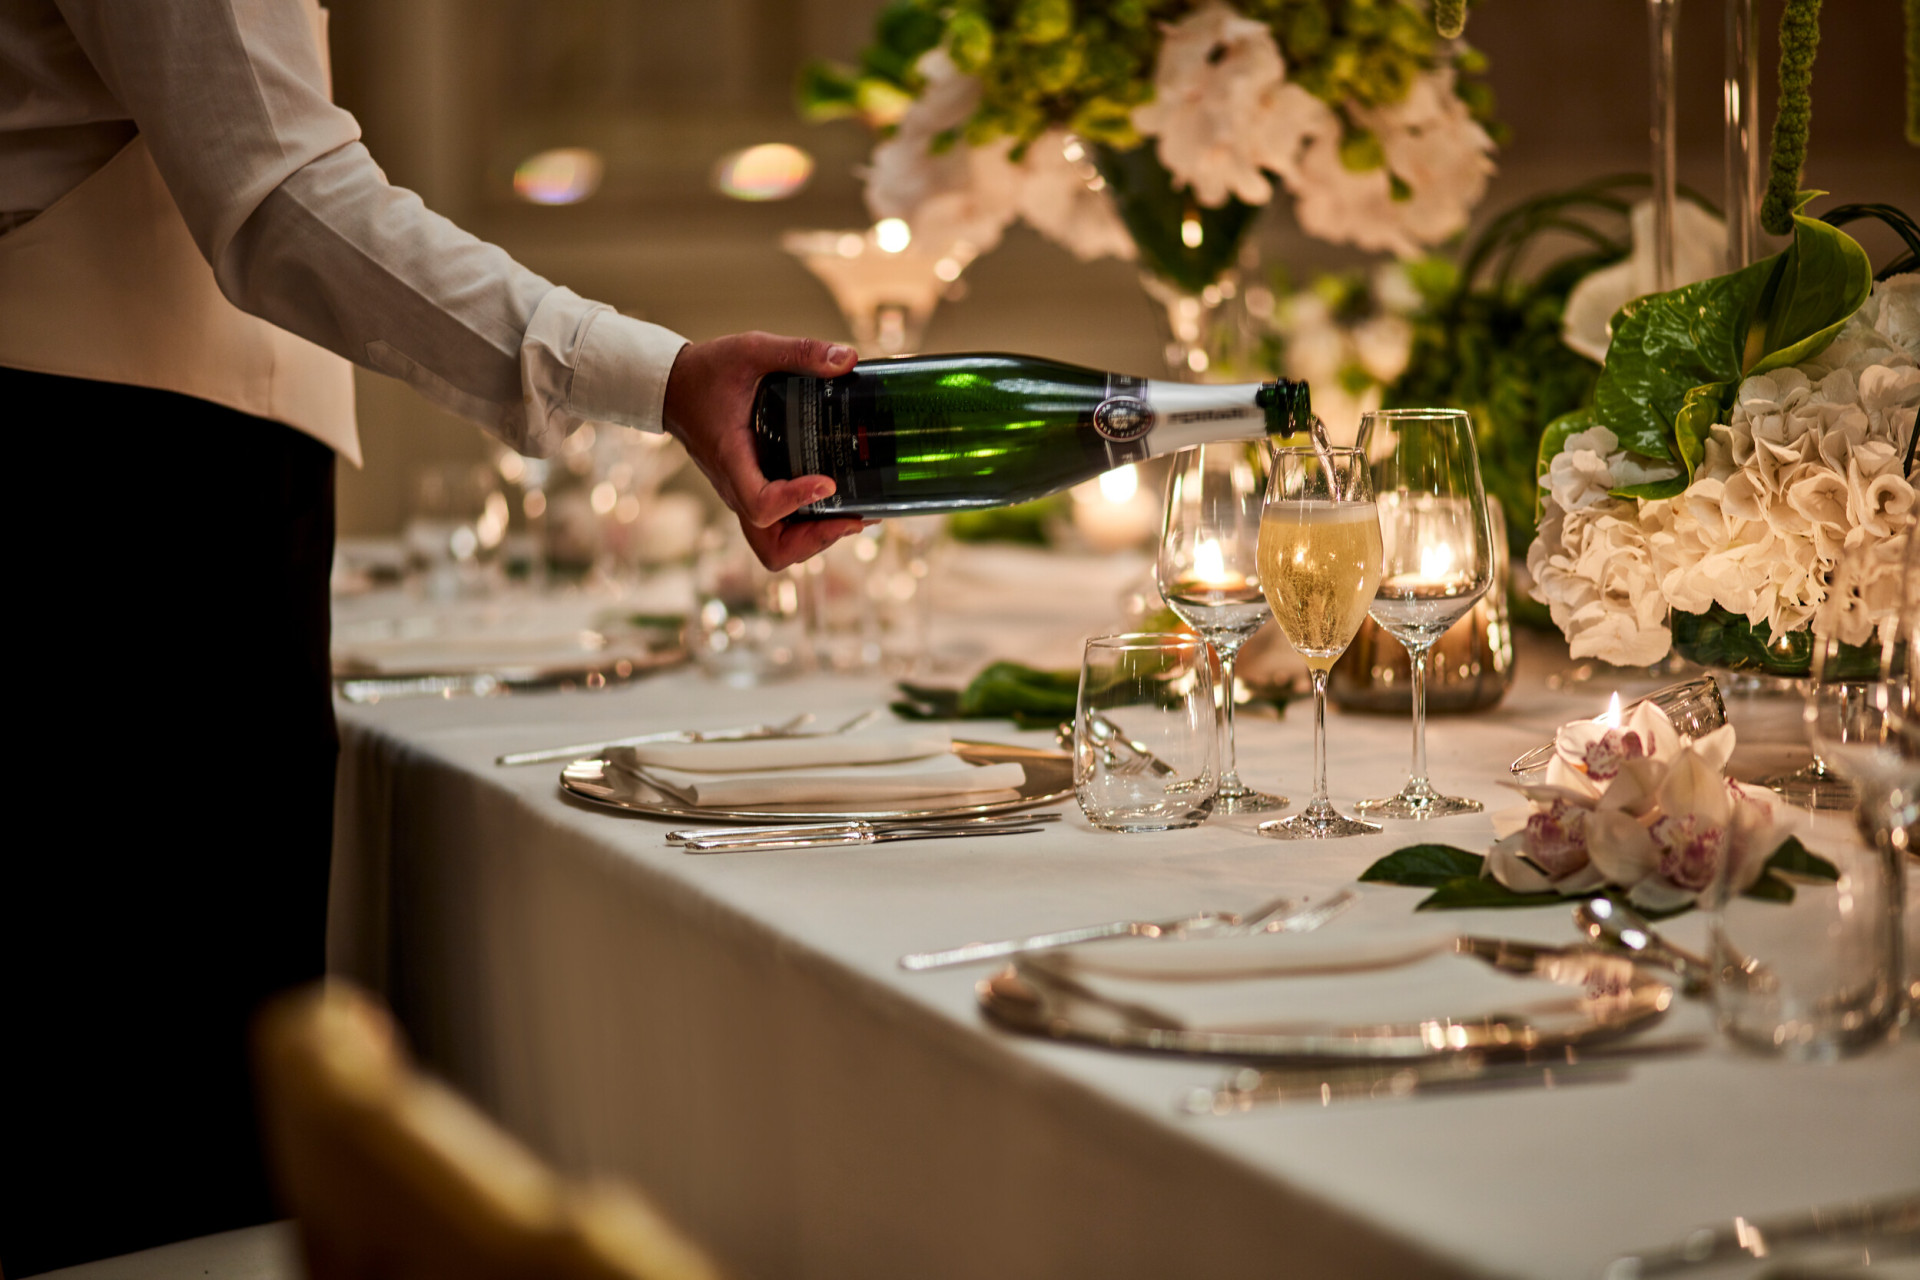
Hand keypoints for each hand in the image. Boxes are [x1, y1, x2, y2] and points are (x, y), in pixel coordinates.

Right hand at [661, 332, 865, 569]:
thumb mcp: (752, 350)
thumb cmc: (708, 371)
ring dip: (816, 540)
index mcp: (731, 459)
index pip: (761, 506)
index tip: (828, 483)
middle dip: (815, 541)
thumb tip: (847, 359)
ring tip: (855, 517)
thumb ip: (799, 352)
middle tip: (853, 518)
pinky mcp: (751, 492)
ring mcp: (742, 495)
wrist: (674, 386)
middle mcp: (735, 488)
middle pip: (771, 547)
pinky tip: (839, 504)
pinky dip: (809, 527)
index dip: (797, 502)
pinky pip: (778, 528)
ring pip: (776, 545)